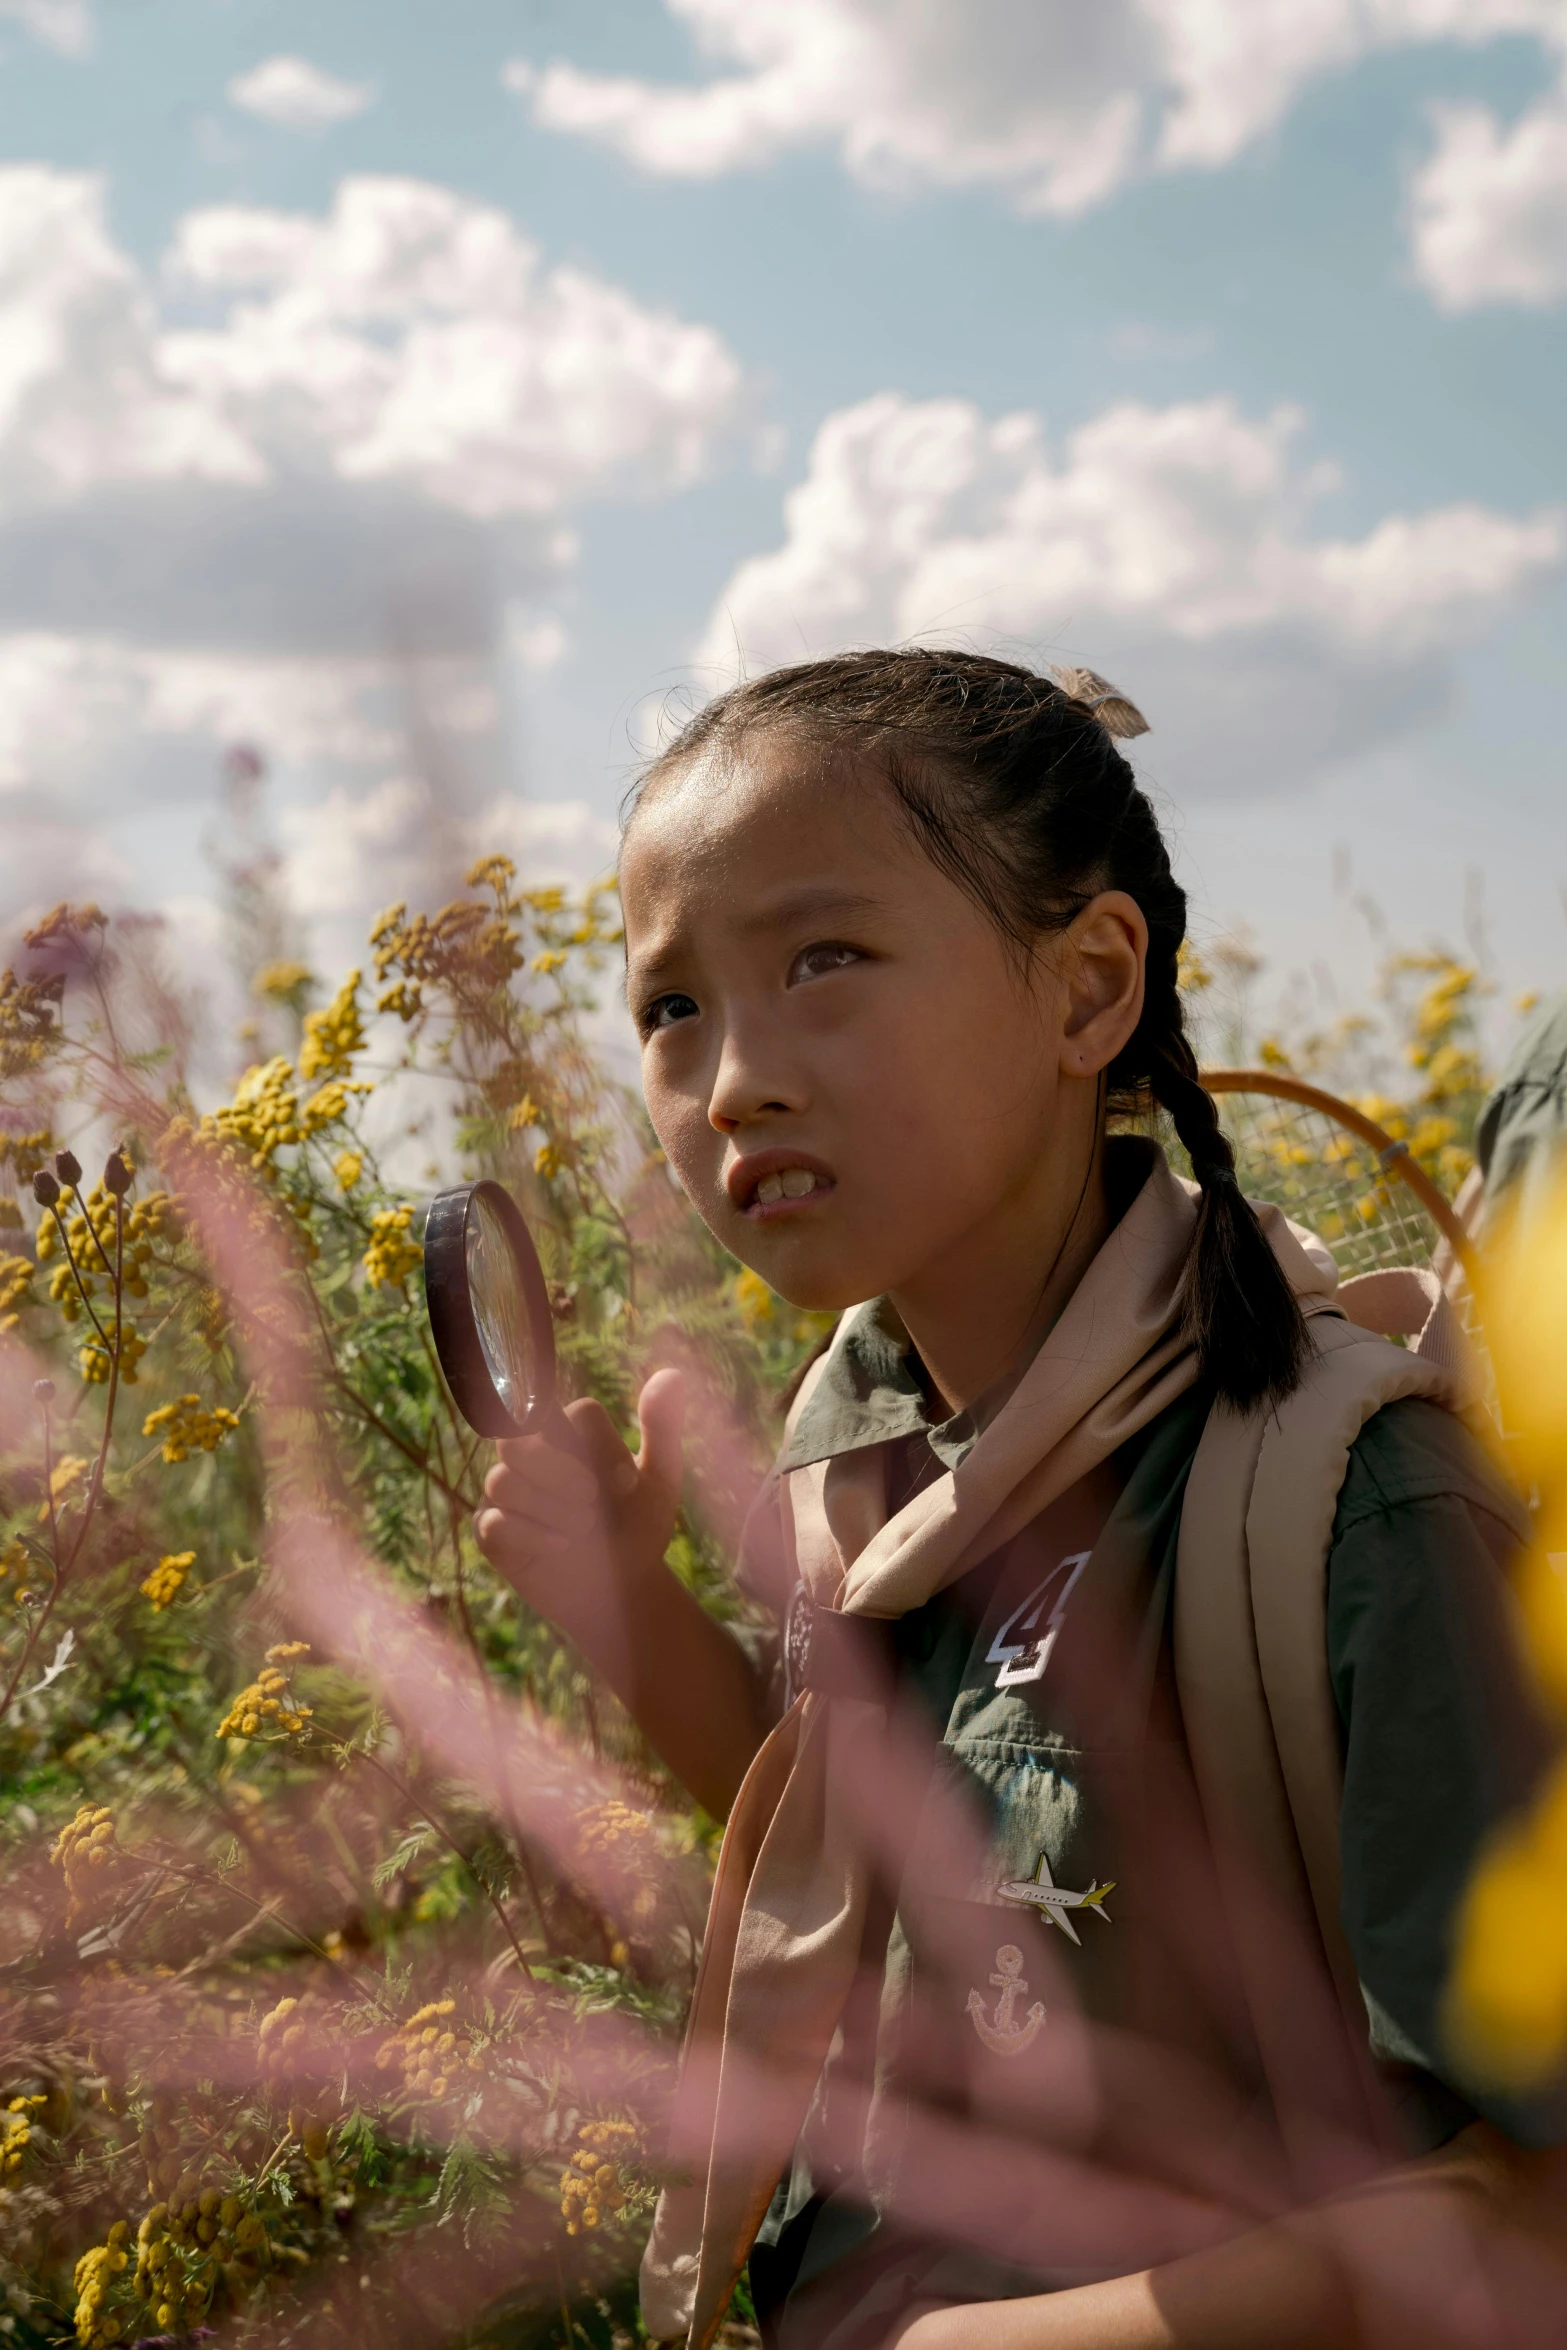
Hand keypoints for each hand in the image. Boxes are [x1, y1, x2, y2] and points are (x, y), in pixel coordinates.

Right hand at [474, 1367, 684, 1662]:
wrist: (622, 1591)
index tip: (627, 1484)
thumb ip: (662, 1428)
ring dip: (550, 1507)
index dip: (600, 1447)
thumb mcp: (660, 1481)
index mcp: (571, 1433)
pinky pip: (493, 1523)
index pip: (572, 1414)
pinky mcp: (493, 1533)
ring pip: (502, 1481)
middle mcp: (532, 1455)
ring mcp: (507, 1493)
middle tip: (592, 1502)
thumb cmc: (639, 1527)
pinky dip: (532, 1536)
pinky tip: (562, 1548)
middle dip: (557, 1471)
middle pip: (515, 1438)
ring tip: (584, 1531)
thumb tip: (673, 1375)